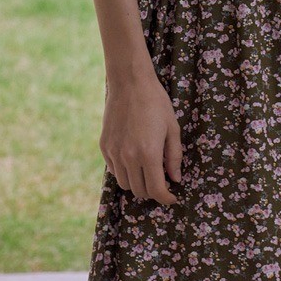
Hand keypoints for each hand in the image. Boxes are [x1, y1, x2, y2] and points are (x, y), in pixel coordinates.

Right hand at [99, 72, 182, 204]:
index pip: (156, 190)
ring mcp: (114, 152)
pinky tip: (134, 159)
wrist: (130, 82)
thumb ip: (174, 156)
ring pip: (125, 184)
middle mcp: (129, 157)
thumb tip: (175, 178)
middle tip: (162, 180)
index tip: (173, 197)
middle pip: (140, 190)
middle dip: (153, 190)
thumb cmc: (156, 102)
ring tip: (147, 170)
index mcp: (149, 154)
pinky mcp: (104, 146)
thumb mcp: (172, 127)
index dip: (166, 198)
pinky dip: (125, 172)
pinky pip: (114, 170)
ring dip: (138, 183)